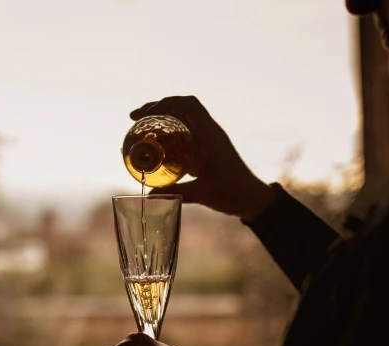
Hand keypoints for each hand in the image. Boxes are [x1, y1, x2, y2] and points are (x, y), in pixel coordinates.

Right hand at [131, 96, 277, 220]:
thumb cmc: (233, 193)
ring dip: (163, 118)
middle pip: (182, 106)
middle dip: (157, 108)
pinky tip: (157, 145)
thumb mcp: (202, 194)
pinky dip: (170, 133)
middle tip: (135, 119)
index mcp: (211, 135)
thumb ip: (176, 194)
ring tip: (141, 128)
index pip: (187, 105)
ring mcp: (210, 139)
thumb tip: (149, 196)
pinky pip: (187, 132)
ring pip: (184, 118)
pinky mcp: (209, 149)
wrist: (253, 199)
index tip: (143, 115)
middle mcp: (211, 132)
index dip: (163, 104)